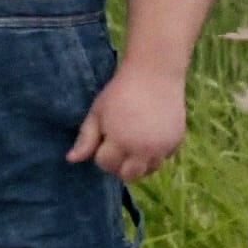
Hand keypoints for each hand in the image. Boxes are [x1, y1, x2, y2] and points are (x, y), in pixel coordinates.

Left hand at [66, 65, 187, 182]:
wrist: (155, 72)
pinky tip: (152, 136)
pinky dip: (157, 153)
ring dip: (140, 162)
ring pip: (148, 170)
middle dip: (120, 165)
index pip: (106, 164)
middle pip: (129, 176)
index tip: (105, 137)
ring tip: (136, 143)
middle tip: (120, 145)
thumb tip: (71, 160)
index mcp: (120, 142)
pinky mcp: (177, 141)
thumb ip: (85, 138)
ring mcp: (162, 147)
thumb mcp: (98, 112)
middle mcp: (143, 150)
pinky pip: (164, 157)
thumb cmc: (122, 90)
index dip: (102, 152)